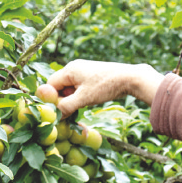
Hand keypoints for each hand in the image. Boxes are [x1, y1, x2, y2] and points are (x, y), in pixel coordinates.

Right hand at [48, 60, 162, 116]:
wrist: (130, 78)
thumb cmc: (106, 86)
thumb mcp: (84, 99)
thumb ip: (66, 106)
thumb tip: (54, 115)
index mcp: (69, 69)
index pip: (50, 85)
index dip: (52, 99)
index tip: (58, 110)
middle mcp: (74, 67)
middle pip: (59, 86)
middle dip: (62, 99)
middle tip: (69, 111)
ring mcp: (83, 70)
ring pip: (69, 87)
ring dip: (72, 99)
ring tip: (80, 106)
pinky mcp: (91, 75)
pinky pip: (78, 86)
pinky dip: (79, 95)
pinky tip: (87, 102)